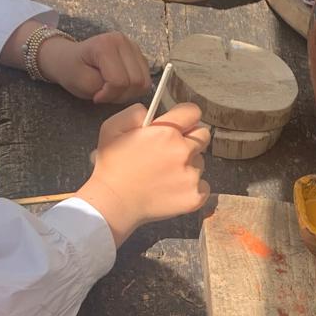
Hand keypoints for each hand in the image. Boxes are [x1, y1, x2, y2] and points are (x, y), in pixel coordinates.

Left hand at [34, 30, 151, 103]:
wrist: (70, 58)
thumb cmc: (73, 70)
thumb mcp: (82, 83)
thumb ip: (105, 90)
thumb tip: (127, 91)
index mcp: (106, 45)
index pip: (120, 81)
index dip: (109, 94)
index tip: (96, 95)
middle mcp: (123, 41)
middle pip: (137, 82)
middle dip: (121, 94)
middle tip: (105, 93)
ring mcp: (134, 46)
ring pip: (145, 82)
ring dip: (129, 92)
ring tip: (112, 89)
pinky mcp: (139, 55)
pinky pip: (146, 79)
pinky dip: (134, 87)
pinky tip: (120, 84)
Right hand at [77, 102, 210, 243]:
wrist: (115, 202)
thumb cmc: (112, 166)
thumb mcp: (113, 127)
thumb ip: (135, 113)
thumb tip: (151, 113)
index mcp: (166, 132)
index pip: (193, 112)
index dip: (186, 116)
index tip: (181, 124)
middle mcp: (184, 152)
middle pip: (203, 136)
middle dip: (191, 139)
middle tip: (172, 150)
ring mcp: (192, 176)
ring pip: (201, 162)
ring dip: (189, 164)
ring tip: (166, 173)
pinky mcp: (195, 196)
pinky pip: (204, 185)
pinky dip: (193, 186)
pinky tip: (173, 188)